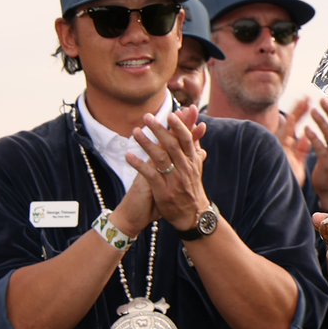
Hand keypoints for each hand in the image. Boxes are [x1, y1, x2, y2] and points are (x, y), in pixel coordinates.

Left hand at [125, 111, 210, 231]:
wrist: (192, 215)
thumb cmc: (191, 187)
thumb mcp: (196, 165)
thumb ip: (194, 145)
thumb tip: (199, 126)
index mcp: (192, 161)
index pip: (187, 139)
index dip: (180, 126)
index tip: (172, 113)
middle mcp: (184, 168)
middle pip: (172, 145)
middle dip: (160, 129)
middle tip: (148, 116)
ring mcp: (174, 179)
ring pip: (160, 157)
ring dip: (147, 143)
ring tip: (135, 131)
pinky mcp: (163, 191)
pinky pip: (150, 175)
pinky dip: (138, 164)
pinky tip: (128, 156)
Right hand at [277, 98, 311, 185]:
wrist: (279, 194)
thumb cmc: (287, 178)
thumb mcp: (296, 161)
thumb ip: (301, 149)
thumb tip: (306, 137)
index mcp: (287, 146)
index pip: (293, 125)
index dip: (300, 112)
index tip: (307, 100)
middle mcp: (282, 145)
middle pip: (290, 124)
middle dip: (298, 110)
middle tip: (307, 96)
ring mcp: (280, 150)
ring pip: (287, 129)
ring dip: (295, 116)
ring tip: (303, 102)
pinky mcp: (280, 158)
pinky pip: (284, 144)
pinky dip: (288, 133)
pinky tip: (294, 122)